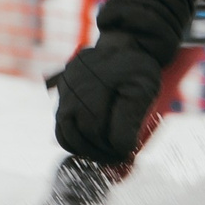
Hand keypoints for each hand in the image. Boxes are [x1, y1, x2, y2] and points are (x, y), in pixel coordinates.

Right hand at [51, 33, 164, 164]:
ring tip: (106, 154)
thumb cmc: (137, 71)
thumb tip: (121, 149)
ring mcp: (64, 91)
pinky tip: (91, 146)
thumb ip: (131, 119)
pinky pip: (61, 126)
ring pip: (64, 133)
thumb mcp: (143, 90)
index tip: (128, 153)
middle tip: (118, 157)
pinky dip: (74, 141)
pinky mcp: (61, 95)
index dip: (113, 146)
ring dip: (84, 150)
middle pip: (78, 133)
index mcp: (93, 84)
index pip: (97, 128)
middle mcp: (72, 87)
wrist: (125, 47)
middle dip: (99, 151)